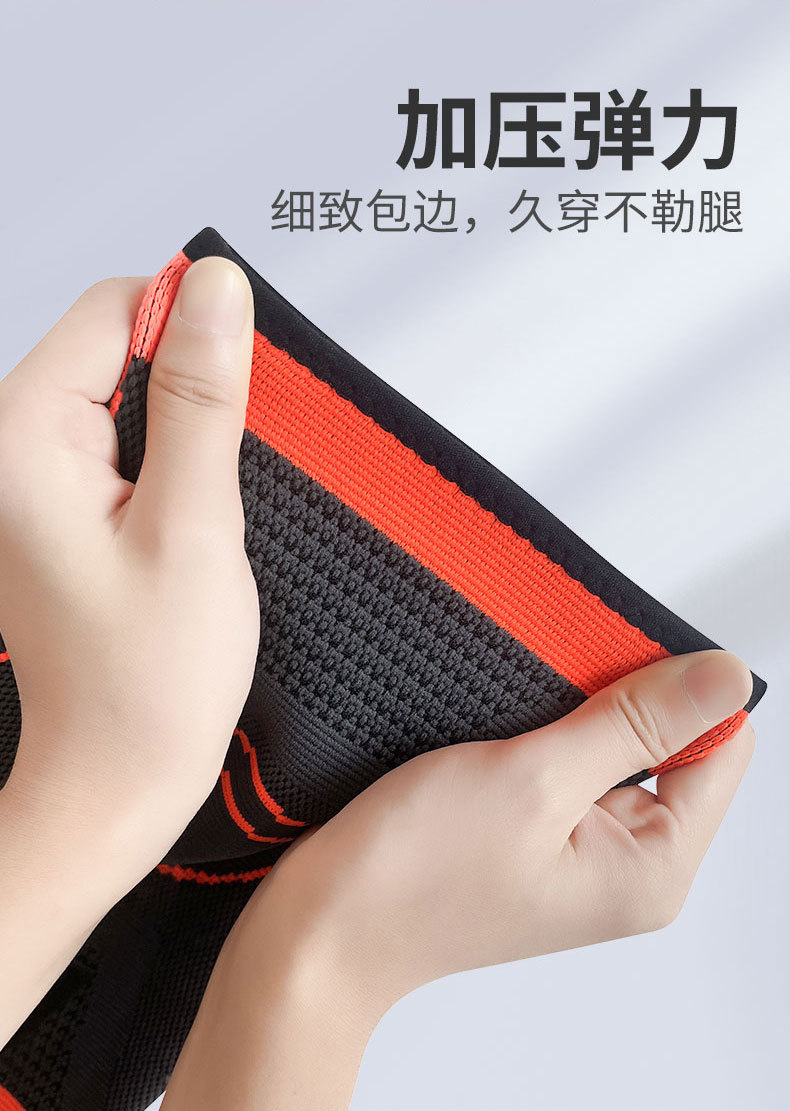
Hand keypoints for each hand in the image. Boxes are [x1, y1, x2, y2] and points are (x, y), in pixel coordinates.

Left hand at [0, 258, 257, 1045]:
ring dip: (186, 437)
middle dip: (190, 396)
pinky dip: (172, 467)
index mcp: (23, 438)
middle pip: (119, 346)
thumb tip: (214, 288)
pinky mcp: (60, 505)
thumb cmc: (147, 680)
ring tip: (196, 519)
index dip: (191, 336)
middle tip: (211, 489)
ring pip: (130, 395)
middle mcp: (11, 449)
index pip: (113, 308)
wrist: (115, 776)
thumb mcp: (193, 525)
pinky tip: (185, 526)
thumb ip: (201, 397)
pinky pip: (127, 443)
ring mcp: (32, 479)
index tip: (233, 405)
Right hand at [162, 650, 753, 1110]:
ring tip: (519, 714)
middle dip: (622, 700)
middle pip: (673, 745)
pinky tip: (502, 728)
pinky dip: (545, 729)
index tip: (614, 667)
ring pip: (617, 746)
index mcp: (653, 868)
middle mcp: (630, 866)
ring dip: (577, 710)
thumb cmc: (414, 873)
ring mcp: (583, 852)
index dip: (679, 690)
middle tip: (554, 692)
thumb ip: (637, 724)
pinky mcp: (540, 835)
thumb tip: (726, 677)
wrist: (325, 925)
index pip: (722, 748)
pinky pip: (571, 762)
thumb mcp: (536, 779)